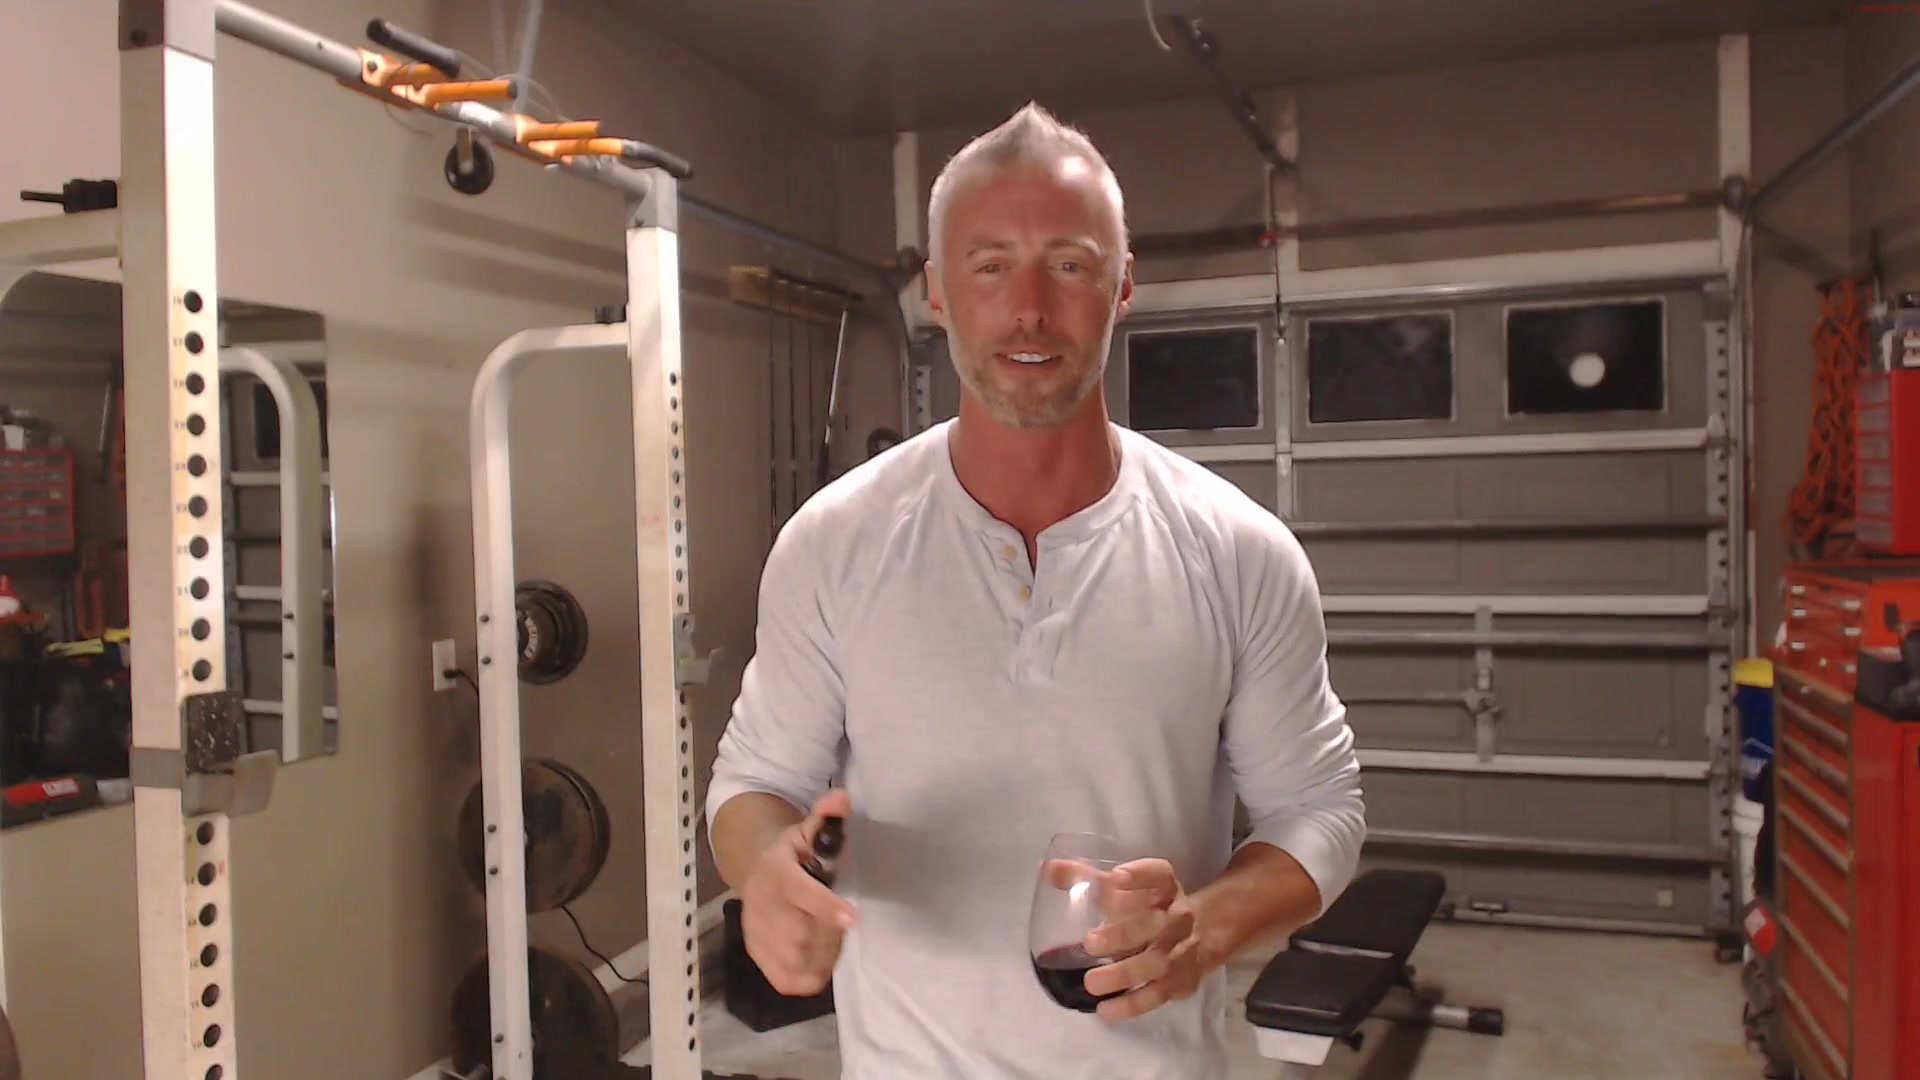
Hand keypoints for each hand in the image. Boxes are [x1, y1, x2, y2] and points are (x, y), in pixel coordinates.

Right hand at [738, 789, 854, 995]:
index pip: (799, 891)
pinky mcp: (755, 953)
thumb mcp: (808, 830)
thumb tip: (841, 797)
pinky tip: (819, 964)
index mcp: (775, 870)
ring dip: (821, 955)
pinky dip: (806, 977)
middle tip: (844, 925)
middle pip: (800, 933)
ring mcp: (754, 931)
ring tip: (832, 941)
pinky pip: (783, 979)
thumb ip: (826, 817)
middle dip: (828, 934)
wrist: (756, 872)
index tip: (851, 918)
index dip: (825, 906)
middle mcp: (760, 902)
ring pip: (794, 959)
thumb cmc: (794, 855)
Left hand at [1079, 858, 1205, 1020]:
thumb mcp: (1123, 888)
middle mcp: (1178, 917)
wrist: (1201, 932)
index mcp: (1165, 888)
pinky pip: (1158, 994)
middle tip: (1089, 943)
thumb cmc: (1149, 905)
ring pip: (1156, 963)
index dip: (1141, 876)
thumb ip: (1086, 878)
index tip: (1116, 877)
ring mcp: (1182, 951)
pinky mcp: (1182, 981)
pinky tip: (1106, 1010)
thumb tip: (1046, 869)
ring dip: (1125, 974)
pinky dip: (1133, 1004)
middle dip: (1124, 934)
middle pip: (1154, 925)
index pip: (1159, 875)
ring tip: (1091, 983)